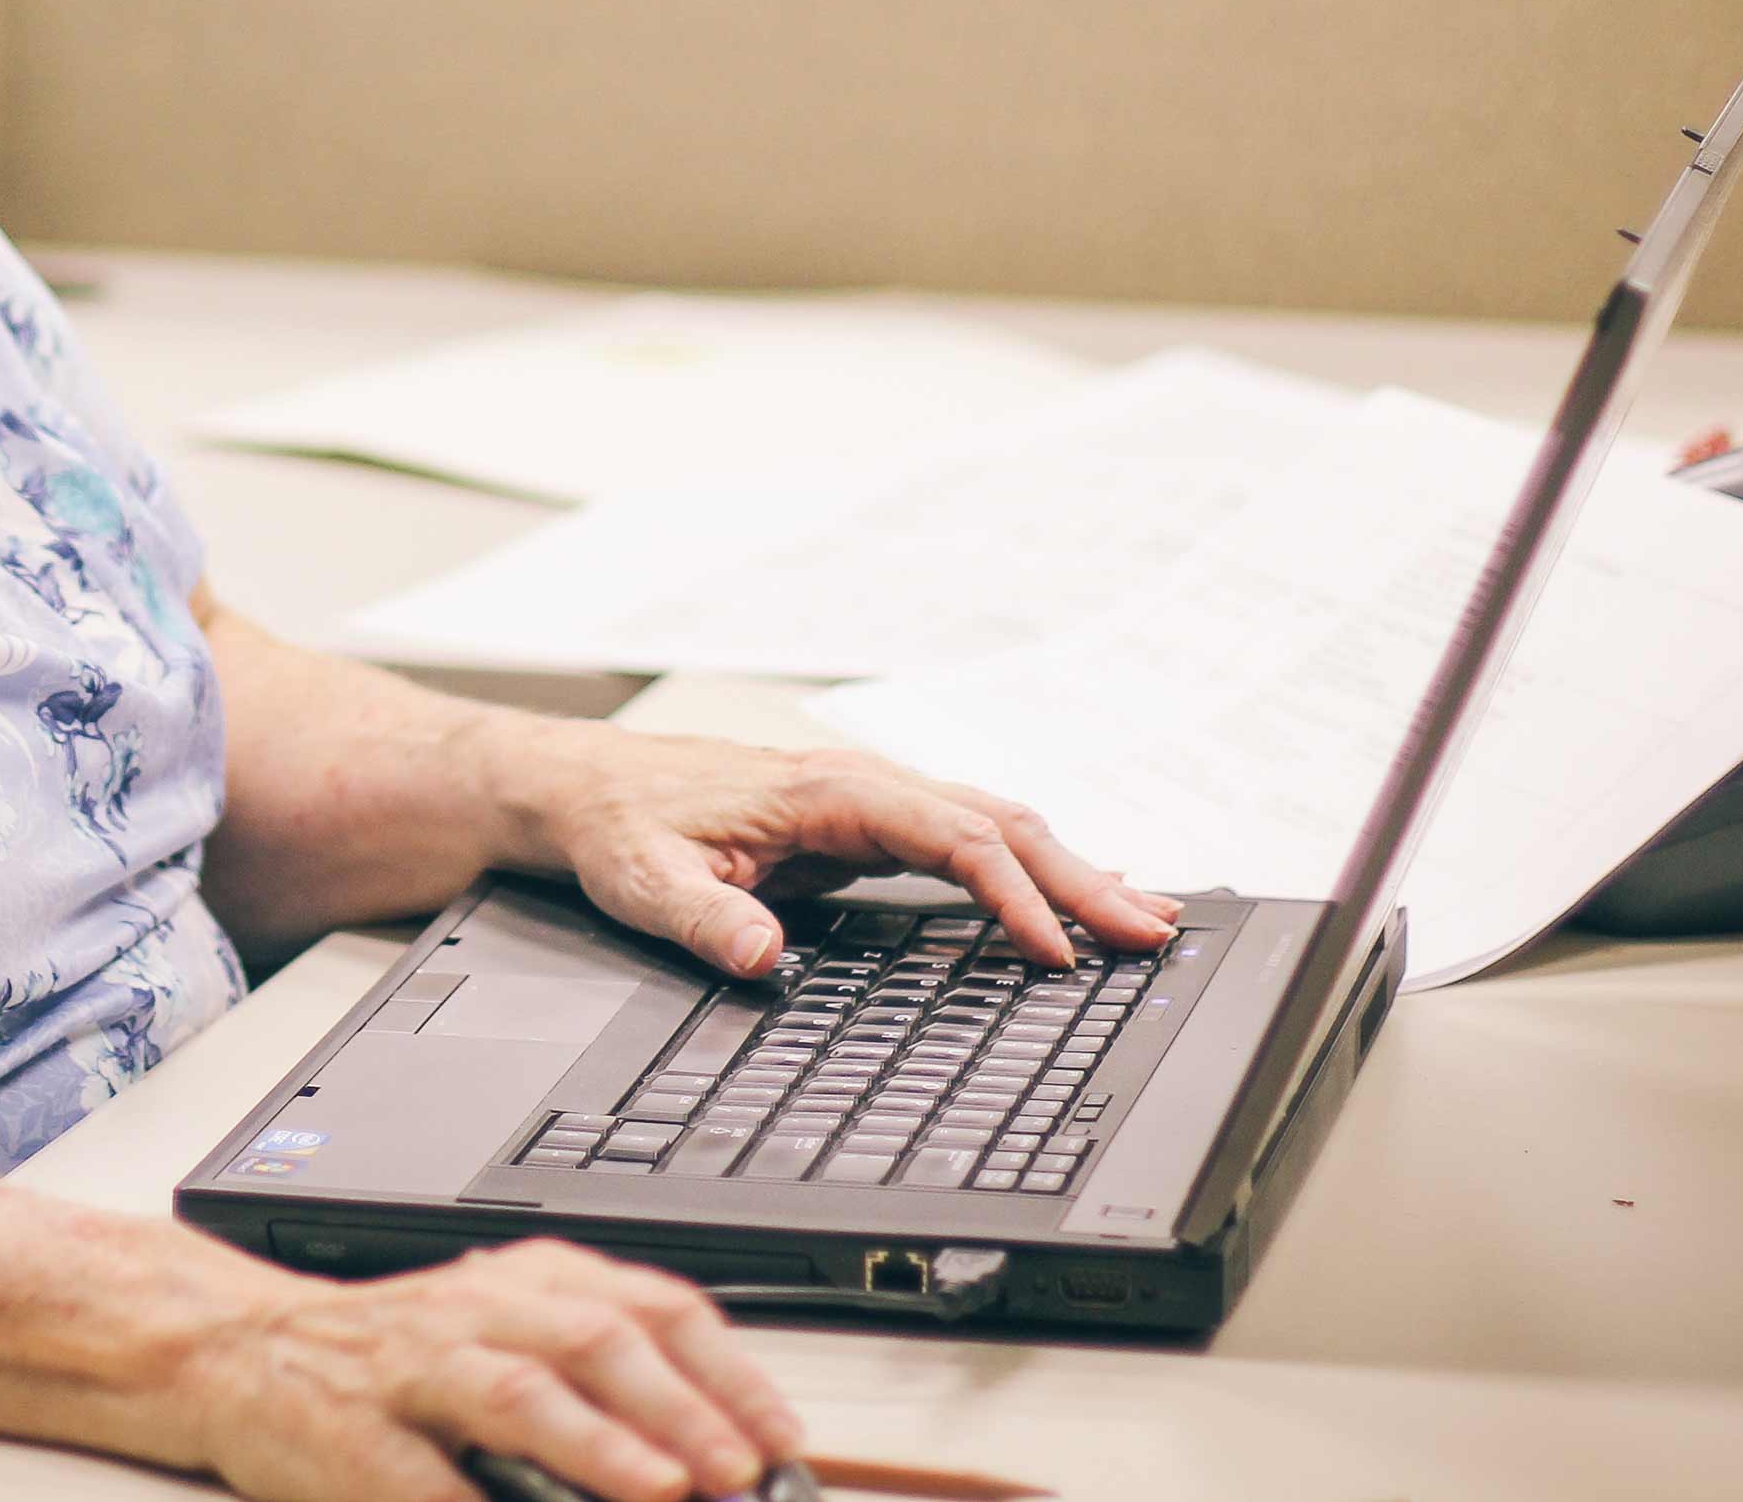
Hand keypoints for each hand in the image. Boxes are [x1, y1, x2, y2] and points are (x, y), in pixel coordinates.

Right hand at [178, 1238, 803, 1501]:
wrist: (243, 1351)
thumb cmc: (393, 1356)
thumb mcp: (501, 1331)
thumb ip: (593, 1375)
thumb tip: (706, 1450)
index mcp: (525, 1280)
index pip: (649, 1306)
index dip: (725, 1372)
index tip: (780, 1437)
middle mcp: (475, 1311)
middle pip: (595, 1338)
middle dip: (681, 1409)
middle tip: (741, 1471)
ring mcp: (413, 1373)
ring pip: (519, 1390)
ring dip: (602, 1443)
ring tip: (663, 1486)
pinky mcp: (357, 1439)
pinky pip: (429, 1478)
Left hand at [503, 723, 1179, 972]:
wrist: (589, 788)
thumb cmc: (621, 827)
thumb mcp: (647, 881)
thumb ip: (706, 918)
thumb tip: (762, 958)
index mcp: (825, 791)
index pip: (949, 834)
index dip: (1010, 891)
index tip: (1056, 949)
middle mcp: (861, 785)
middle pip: (997, 820)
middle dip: (1079, 874)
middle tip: (1152, 929)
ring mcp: (869, 801)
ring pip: (994, 823)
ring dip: (1069, 867)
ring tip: (1143, 916)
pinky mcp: (866, 825)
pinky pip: (967, 838)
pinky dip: (1030, 864)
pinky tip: (1069, 896)